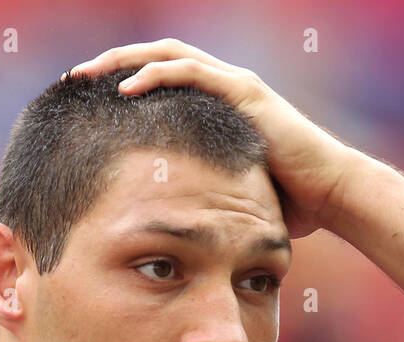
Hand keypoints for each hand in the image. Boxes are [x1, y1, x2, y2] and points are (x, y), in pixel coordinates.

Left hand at [67, 38, 355, 237]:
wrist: (330, 196)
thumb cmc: (285, 203)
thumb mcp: (226, 194)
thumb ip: (197, 192)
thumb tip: (162, 224)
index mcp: (217, 107)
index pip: (160, 80)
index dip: (120, 84)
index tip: (83, 101)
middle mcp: (224, 86)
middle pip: (156, 58)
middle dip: (112, 64)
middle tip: (73, 78)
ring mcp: (235, 85)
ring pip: (168, 55)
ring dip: (124, 61)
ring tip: (87, 75)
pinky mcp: (245, 93)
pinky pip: (191, 73)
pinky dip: (156, 75)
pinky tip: (126, 88)